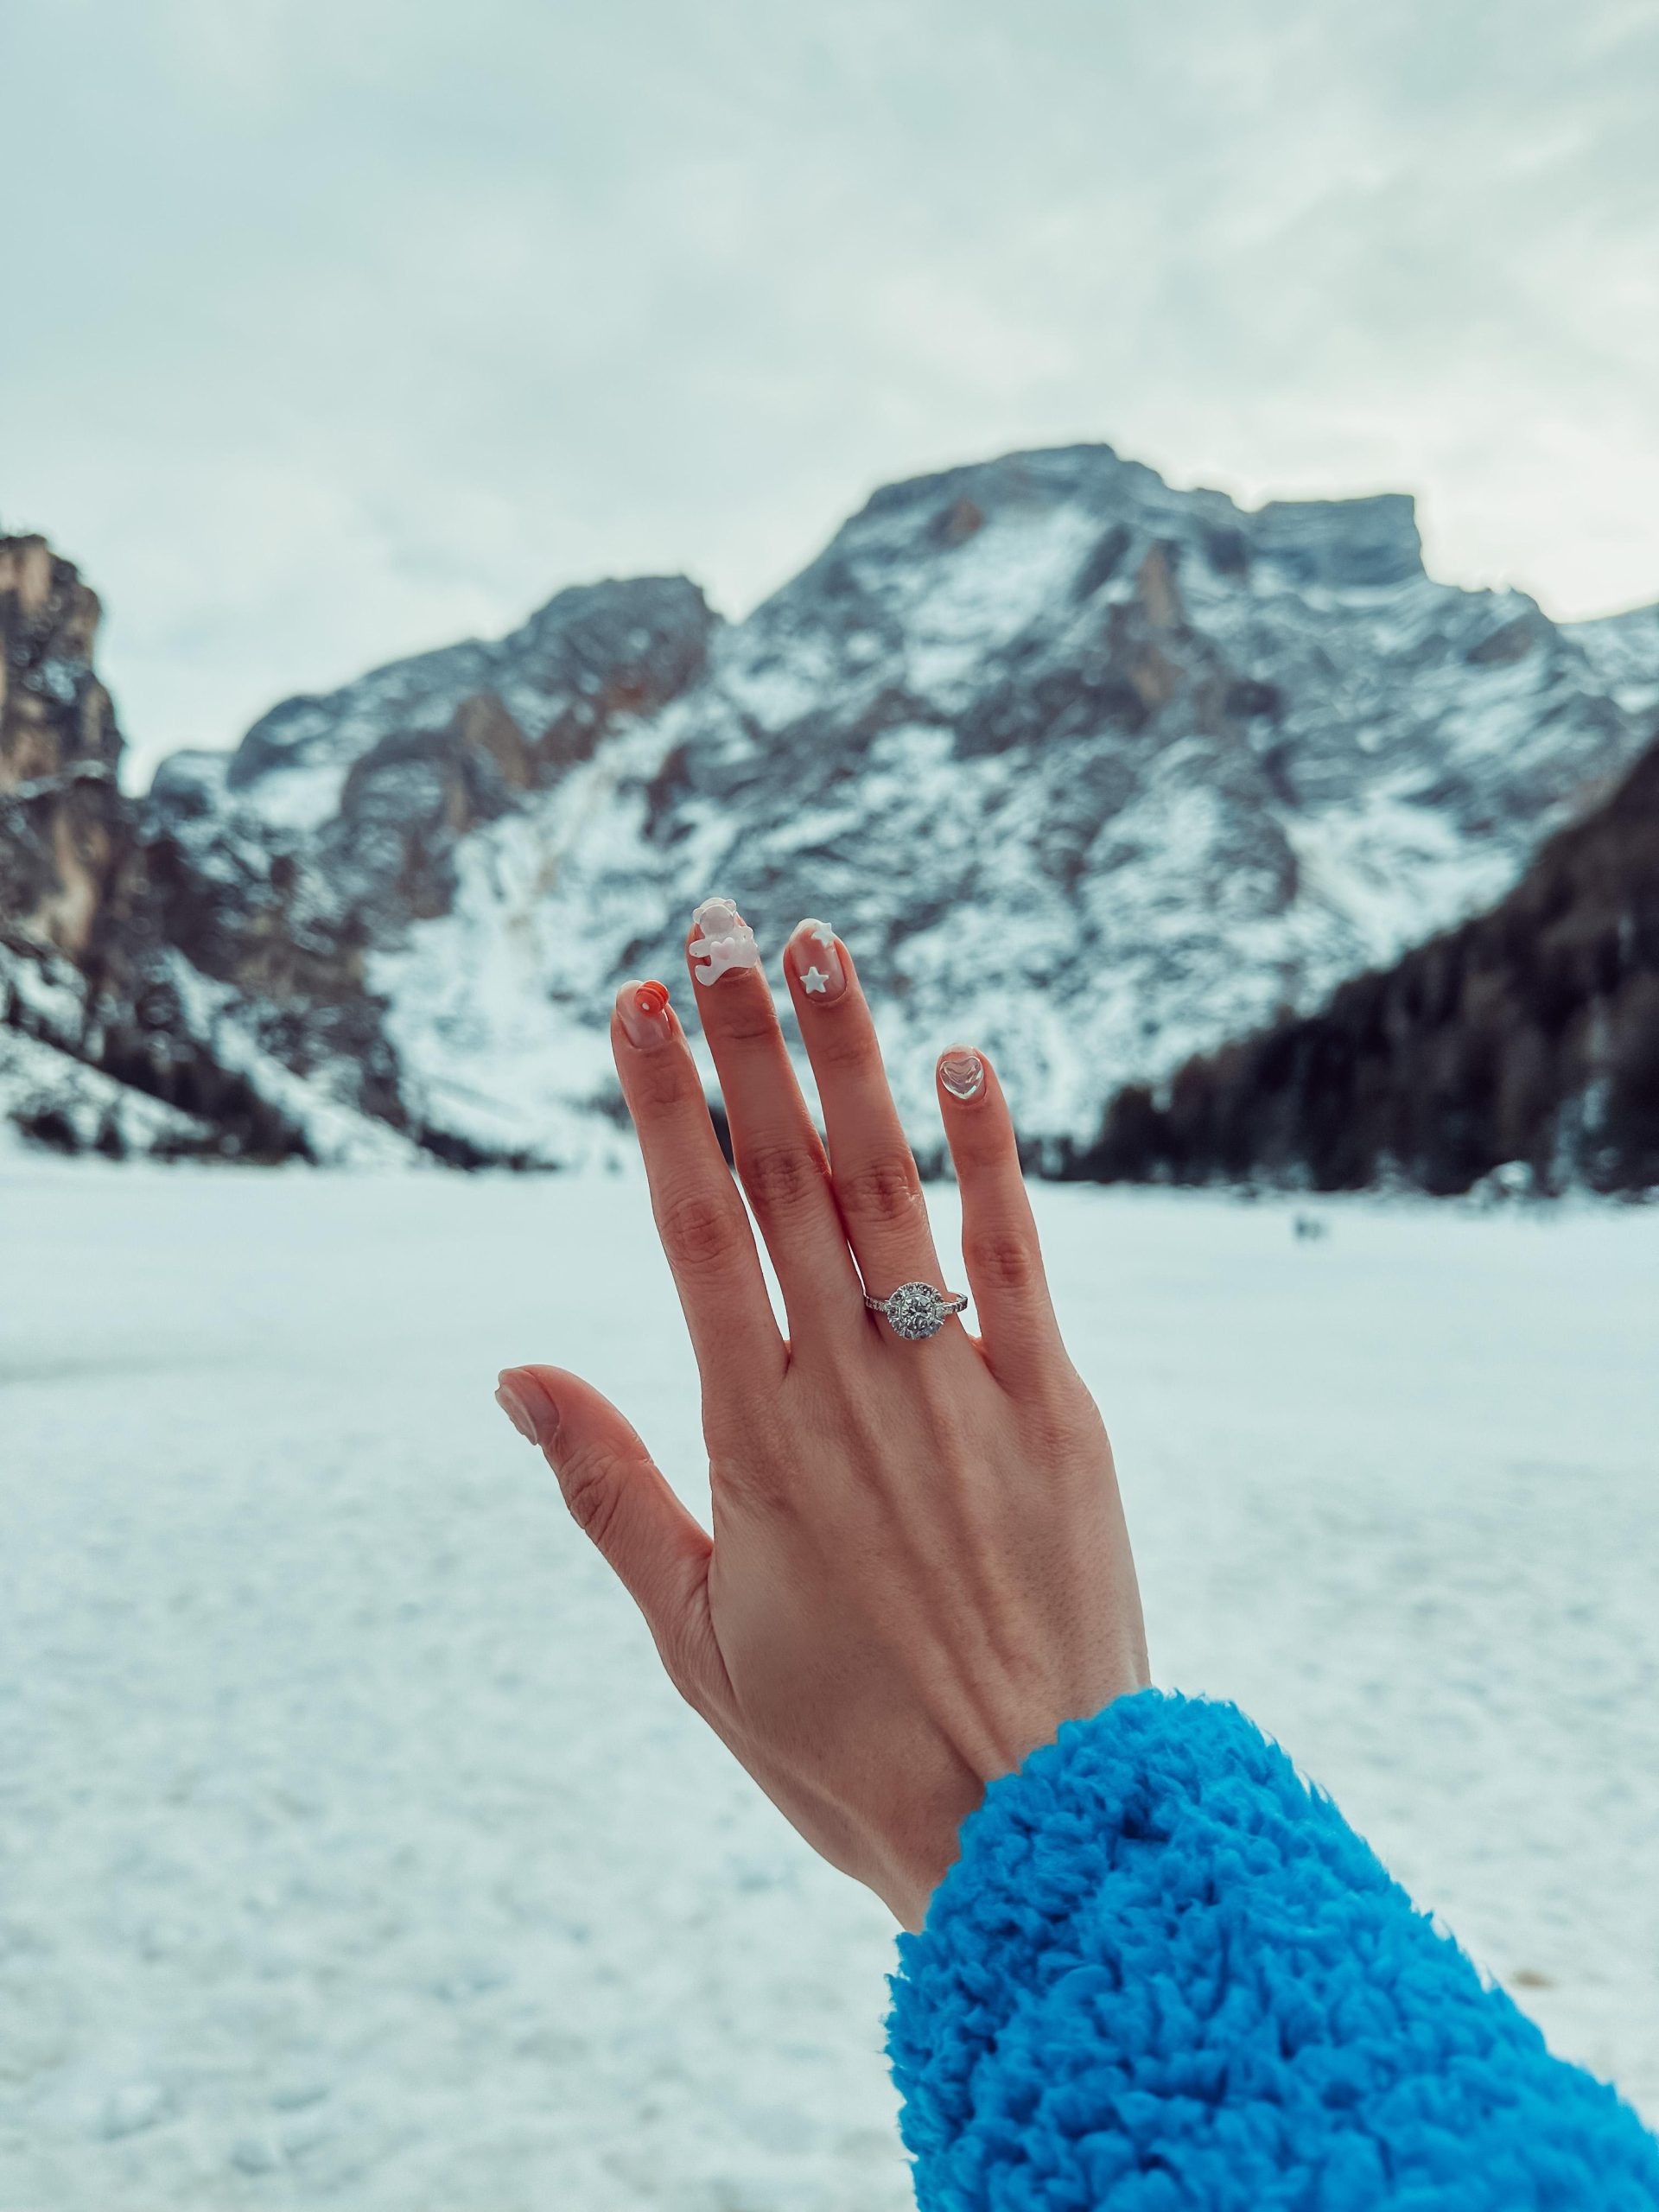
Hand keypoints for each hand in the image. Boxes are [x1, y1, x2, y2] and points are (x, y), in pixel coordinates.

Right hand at [496, 907, 1148, 1928]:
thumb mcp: (688, 1640)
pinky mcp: (1056, 1409)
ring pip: (891, 1188)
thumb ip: (606, 1491)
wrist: (1029, 1825)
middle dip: (744, 1044)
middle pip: (784, 1180)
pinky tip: (965, 1061)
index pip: (691, 1229)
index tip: (637, 1003)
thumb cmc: (841, 1748)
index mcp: (754, 1436)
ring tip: (815, 947)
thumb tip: (513, 1373)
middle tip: (712, 926)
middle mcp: (851, 1384)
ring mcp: (961, 1385)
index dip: (663, 1106)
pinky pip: (1017, 1257)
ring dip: (851, 1059)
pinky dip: (989, 1156)